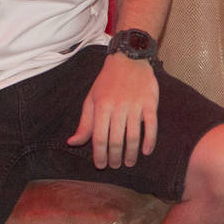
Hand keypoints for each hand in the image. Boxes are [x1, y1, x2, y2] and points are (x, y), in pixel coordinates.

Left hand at [66, 53, 158, 168]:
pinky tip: (146, 151)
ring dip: (131, 153)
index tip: (101, 165)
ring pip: (134, 136)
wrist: (129, 58)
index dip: (100, 154)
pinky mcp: (150, 102)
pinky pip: (151, 125)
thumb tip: (72, 143)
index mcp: (102, 106)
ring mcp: (135, 104)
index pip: (99, 137)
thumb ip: (84, 123)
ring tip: (129, 162)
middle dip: (115, 157)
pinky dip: (150, 140)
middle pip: (116, 140)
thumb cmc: (107, 81)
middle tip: (116, 165)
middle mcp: (118, 106)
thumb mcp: (92, 99)